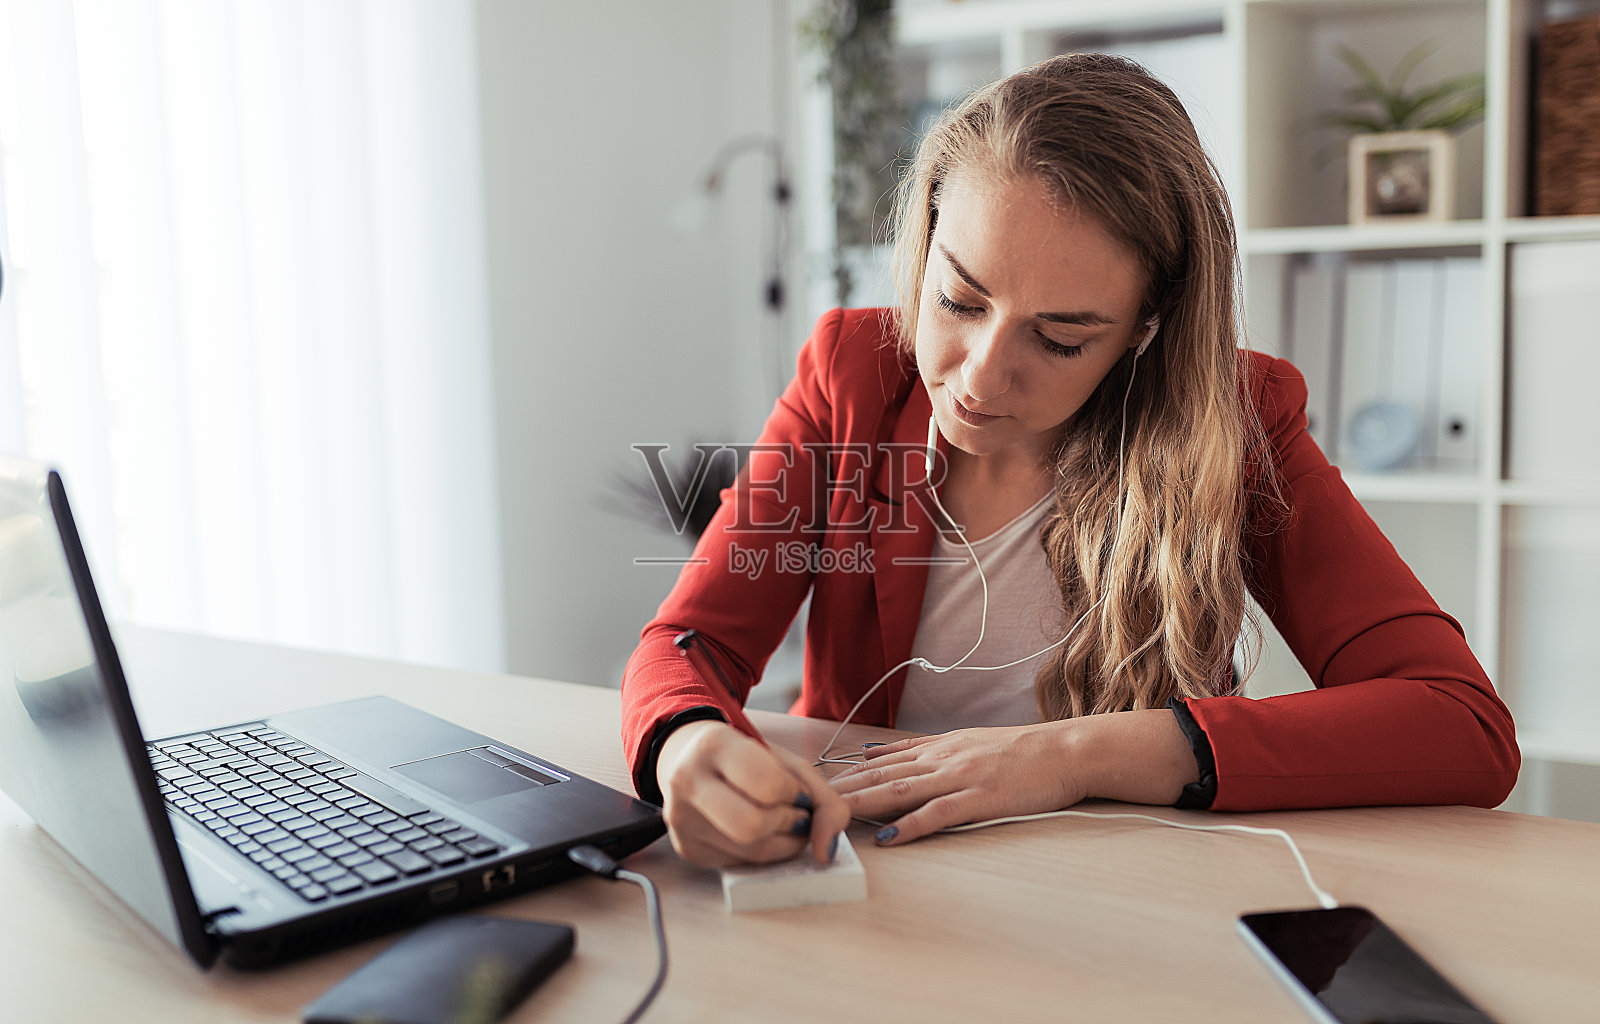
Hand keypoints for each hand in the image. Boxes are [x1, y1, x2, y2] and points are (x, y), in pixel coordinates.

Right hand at [656, 720, 851, 867]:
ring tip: (781, 821)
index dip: (793, 793)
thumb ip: (823, 798)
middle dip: (788, 824)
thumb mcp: (787, 762)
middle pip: (753, 826)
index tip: (795, 790)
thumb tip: (827, 849)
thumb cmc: (744, 758)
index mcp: (715, 745)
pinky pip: (740, 865)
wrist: (691, 758)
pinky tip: (760, 833)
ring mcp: (681, 818)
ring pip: (750, 851)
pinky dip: (763, 853)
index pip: (767, 784)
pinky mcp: (686, 847)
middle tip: (794, 813)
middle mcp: (688, 781)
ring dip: (783, 842)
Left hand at [830, 723, 1084, 846]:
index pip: (880, 762)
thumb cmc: (1020, 751)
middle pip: (880, 776)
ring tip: (831, 817)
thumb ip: (918, 749)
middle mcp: (941, 758)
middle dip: (841, 791)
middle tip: (807, 803)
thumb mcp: (962, 740)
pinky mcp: (981, 798)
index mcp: (936, 747)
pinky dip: (910, 825)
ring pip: (900, 791)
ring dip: (863, 805)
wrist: (1066, 750)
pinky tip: (887, 836)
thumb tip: (871, 754)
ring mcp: (960, 777)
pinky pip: (938, 813)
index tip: (812, 786)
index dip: (844, 776)